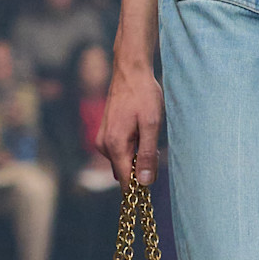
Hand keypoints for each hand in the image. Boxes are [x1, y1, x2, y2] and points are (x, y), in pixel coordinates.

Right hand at [97, 59, 164, 185]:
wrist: (130, 72)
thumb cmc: (143, 96)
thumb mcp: (151, 125)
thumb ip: (148, 154)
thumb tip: (145, 182)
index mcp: (115, 146)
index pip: (126, 181)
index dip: (140, 187)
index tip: (154, 181)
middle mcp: (104, 146)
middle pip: (124, 173)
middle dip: (141, 168)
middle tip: (155, 148)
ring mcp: (103, 140)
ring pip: (123, 162)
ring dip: (137, 157)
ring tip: (148, 135)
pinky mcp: (105, 135)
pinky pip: (120, 152)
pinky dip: (132, 149)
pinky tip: (141, 132)